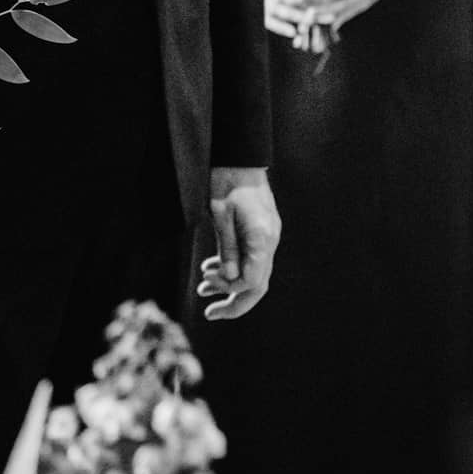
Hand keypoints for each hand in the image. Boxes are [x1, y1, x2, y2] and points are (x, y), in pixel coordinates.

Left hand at [198, 168, 278, 320]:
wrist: (240, 159)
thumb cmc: (226, 182)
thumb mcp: (220, 215)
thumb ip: (227, 248)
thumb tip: (229, 280)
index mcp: (261, 238)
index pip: (251, 281)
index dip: (229, 291)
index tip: (206, 287)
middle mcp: (269, 241)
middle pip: (258, 285)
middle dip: (234, 302)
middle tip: (210, 314)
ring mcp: (268, 237)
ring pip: (254, 273)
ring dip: (230, 284)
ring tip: (203, 288)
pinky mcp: (261, 233)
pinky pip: (250, 259)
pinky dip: (232, 268)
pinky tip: (211, 268)